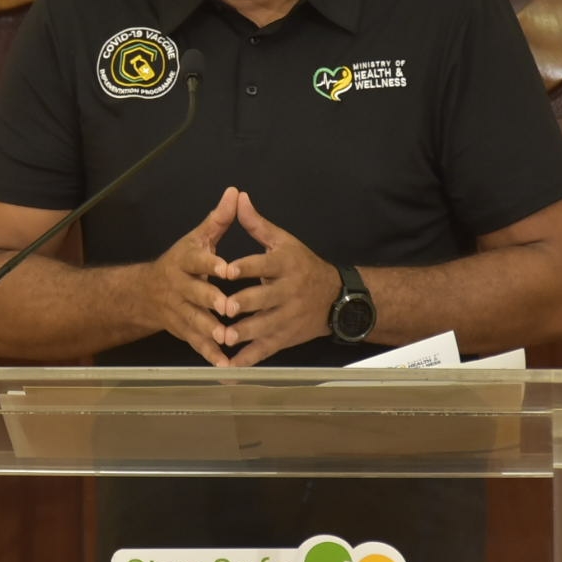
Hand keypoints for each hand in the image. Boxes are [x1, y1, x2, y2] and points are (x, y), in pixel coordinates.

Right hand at [141, 186, 239, 366]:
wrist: (146, 293)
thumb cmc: (182, 262)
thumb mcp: (197, 238)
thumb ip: (219, 219)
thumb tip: (236, 192)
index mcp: (184, 261)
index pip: (197, 260)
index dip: (210, 264)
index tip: (226, 268)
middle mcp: (178, 286)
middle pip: (194, 293)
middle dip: (209, 300)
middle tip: (228, 306)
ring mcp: (178, 310)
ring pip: (194, 320)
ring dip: (210, 330)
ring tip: (228, 337)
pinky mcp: (182, 330)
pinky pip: (195, 343)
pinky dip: (209, 354)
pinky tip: (225, 363)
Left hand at [219, 192, 340, 366]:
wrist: (336, 298)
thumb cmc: (302, 265)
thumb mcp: (283, 241)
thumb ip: (257, 224)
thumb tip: (238, 197)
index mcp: (285, 265)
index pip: (264, 265)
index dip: (245, 267)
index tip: (226, 270)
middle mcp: (288, 292)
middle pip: (265, 299)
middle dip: (246, 304)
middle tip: (226, 307)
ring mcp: (287, 318)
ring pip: (265, 327)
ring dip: (245, 333)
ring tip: (225, 337)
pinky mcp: (285, 338)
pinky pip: (266, 350)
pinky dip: (248, 359)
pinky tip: (229, 364)